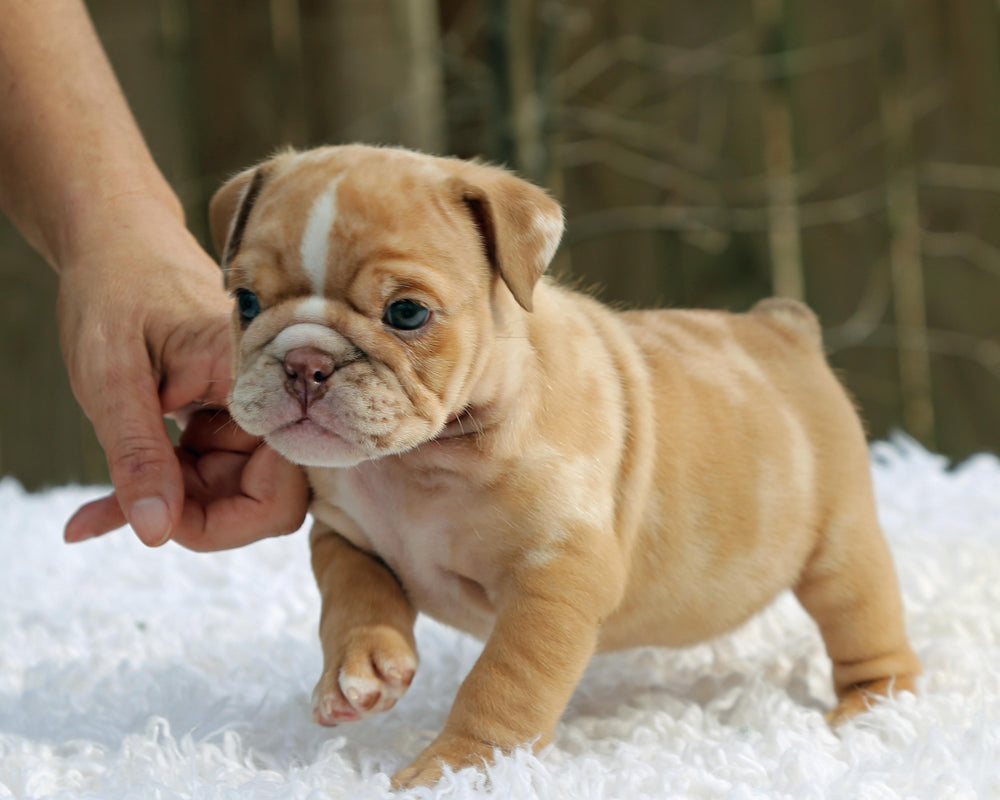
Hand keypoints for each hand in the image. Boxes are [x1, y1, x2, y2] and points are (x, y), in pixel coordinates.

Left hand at [58, 201, 307, 547]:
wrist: (117, 243)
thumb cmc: (114, 291)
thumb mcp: (110, 378)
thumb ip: (137, 455)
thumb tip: (156, 533)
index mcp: (260, 378)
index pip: (284, 484)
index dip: (228, 521)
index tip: (159, 517)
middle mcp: (275, 395)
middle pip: (268, 495)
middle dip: (196, 515)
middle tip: (122, 509)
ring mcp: (257, 408)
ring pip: (236, 490)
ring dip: (170, 504)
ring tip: (100, 505)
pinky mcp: (234, 415)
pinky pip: (214, 472)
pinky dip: (163, 488)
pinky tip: (108, 504)